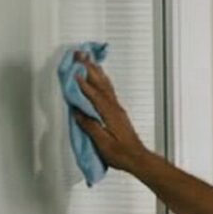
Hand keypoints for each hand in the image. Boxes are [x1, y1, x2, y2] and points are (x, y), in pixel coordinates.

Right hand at [71, 52, 151, 173]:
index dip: (84, 85)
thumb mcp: (103, 143)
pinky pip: (108, 90)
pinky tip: (100, 77)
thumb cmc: (121, 154)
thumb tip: (78, 113)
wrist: (138, 158)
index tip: (74, 73)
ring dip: (96, 71)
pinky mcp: (117, 112)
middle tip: (80, 55)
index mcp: (110, 115)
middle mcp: (115, 108)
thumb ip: (90, 126)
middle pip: (101, 84)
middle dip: (89, 69)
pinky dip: (102, 80)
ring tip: (88, 59)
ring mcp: (117, 109)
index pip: (95, 96)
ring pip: (105, 85)